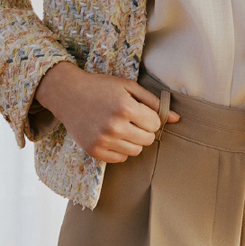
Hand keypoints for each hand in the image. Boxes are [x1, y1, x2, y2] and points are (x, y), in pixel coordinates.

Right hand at [35, 62, 180, 161]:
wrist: (68, 94)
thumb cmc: (101, 87)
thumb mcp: (129, 87)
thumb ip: (154, 102)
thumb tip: (176, 119)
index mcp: (125, 107)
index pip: (155, 124)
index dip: (150, 118)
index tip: (140, 111)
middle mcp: (114, 126)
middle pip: (147, 140)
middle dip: (144, 130)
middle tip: (132, 119)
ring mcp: (103, 140)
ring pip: (136, 151)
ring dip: (133, 140)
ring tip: (122, 126)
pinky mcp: (94, 150)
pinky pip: (120, 159)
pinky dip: (120, 149)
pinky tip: (111, 134)